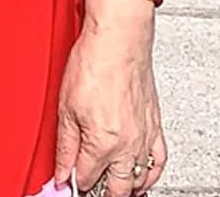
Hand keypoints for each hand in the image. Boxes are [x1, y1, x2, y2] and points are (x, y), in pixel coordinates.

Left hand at [55, 27, 166, 196]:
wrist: (119, 38)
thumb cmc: (93, 62)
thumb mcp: (66, 107)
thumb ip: (65, 146)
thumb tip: (61, 173)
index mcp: (102, 142)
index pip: (85, 179)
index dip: (72, 183)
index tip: (67, 181)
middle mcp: (127, 145)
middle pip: (115, 188)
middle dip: (99, 193)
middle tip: (88, 188)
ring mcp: (144, 137)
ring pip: (137, 180)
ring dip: (124, 189)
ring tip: (111, 190)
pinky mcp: (155, 126)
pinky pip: (158, 162)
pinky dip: (150, 175)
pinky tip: (142, 178)